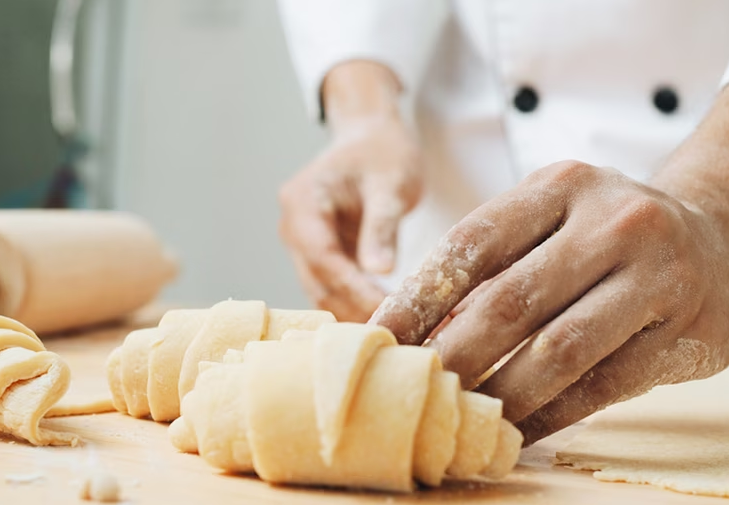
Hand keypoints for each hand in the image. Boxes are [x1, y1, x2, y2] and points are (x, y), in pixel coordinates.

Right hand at [279, 62, 422, 321]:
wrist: (372, 136)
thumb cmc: (383, 152)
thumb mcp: (390, 185)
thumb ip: (382, 227)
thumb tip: (380, 272)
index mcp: (303, 203)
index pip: (324, 257)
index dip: (352, 288)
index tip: (385, 310)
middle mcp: (293, 226)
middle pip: (318, 279)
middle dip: (352, 307)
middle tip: (392, 332)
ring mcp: (302, 241)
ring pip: (322, 289)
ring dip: (352, 310)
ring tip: (390, 330)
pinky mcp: (319, 252)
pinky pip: (332, 284)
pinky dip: (353, 300)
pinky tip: (381, 315)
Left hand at [371, 160, 728, 444]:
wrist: (713, 238)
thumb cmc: (606, 233)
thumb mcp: (549, 221)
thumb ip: (492, 267)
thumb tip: (420, 331)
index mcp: (560, 186)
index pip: (471, 243)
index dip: (417, 296)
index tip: (380, 337)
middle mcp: (611, 221)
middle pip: (509, 300)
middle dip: (451, 354)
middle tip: (413, 388)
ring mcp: (654, 275)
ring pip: (558, 349)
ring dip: (500, 392)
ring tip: (461, 416)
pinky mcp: (683, 329)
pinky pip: (603, 384)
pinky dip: (553, 413)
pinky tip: (519, 428)